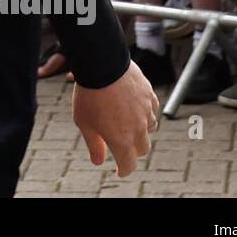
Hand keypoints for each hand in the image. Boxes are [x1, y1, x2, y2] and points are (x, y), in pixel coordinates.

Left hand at [72, 61, 157, 177]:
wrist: (102, 65)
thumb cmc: (89, 95)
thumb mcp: (84, 123)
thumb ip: (94, 144)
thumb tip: (98, 161)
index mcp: (122, 140)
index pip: (128, 165)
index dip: (123, 170)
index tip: (119, 170)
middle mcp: (139, 129)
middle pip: (143, 149)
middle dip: (133, 151)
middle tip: (122, 147)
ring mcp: (147, 111)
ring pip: (151, 128)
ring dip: (141, 131)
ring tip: (127, 124)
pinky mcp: (150, 95)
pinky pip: (152, 110)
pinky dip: (146, 113)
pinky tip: (136, 107)